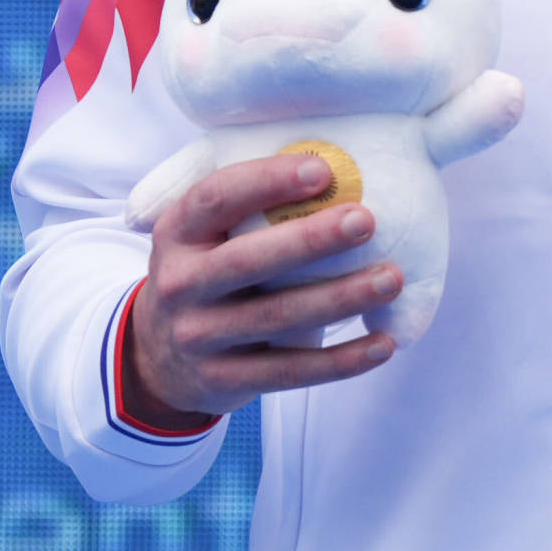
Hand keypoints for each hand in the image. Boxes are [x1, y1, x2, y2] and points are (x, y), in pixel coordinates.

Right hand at [124, 150, 404, 429]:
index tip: (322, 170)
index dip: (266, 181)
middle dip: (311, 239)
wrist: (160, 359)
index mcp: (177, 234)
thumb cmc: (204, 276)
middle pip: (248, 260)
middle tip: (367, 221)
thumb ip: (242, 209)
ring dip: (340, 298)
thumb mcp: (199, 237)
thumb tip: (333, 176)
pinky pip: (290, 371)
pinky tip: (382, 344)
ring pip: (277, 317)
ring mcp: (198, 336)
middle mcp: (180, 284)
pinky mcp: (223, 380)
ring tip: (391, 279)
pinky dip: (341, 360)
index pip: (215, 198)